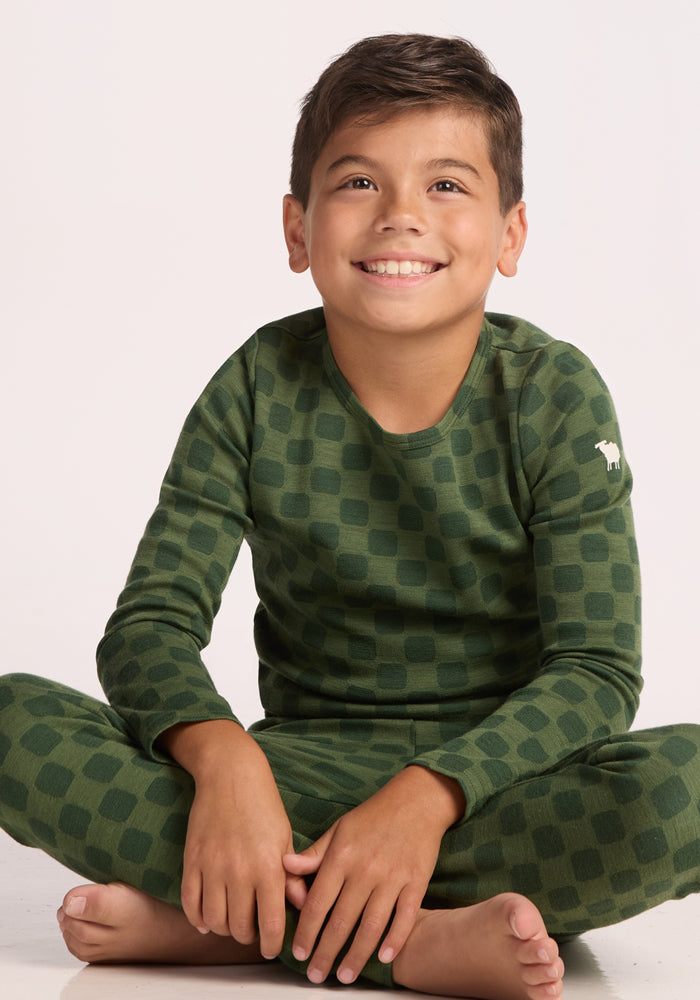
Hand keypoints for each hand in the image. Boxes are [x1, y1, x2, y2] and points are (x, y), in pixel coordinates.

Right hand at [159, 720, 306, 958]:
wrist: (230, 774)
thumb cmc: (263, 803)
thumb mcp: (285, 837)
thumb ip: (292, 875)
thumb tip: (301, 904)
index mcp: (268, 866)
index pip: (270, 923)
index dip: (272, 944)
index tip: (272, 948)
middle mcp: (239, 871)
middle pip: (239, 927)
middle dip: (248, 936)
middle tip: (253, 930)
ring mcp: (212, 867)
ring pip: (214, 921)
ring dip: (224, 929)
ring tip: (232, 922)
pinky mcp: (192, 860)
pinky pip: (190, 904)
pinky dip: (198, 919)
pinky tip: (207, 919)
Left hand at [283, 766, 463, 983]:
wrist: (416, 799)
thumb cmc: (374, 815)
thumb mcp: (339, 828)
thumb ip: (314, 853)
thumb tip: (285, 865)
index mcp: (342, 856)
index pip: (317, 903)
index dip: (306, 932)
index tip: (298, 952)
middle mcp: (365, 869)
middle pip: (341, 921)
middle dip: (326, 953)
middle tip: (316, 975)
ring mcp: (392, 877)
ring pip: (371, 926)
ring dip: (356, 955)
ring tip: (345, 975)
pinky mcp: (417, 881)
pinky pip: (405, 917)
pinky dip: (395, 940)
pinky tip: (385, 958)